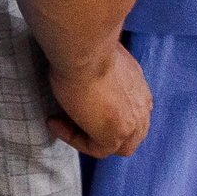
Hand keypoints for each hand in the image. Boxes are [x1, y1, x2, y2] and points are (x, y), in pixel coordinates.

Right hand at [47, 42, 151, 156]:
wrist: (84, 50)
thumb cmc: (87, 46)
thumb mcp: (103, 56)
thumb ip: (105, 68)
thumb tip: (89, 62)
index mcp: (140, 90)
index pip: (131, 113)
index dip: (105, 113)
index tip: (78, 101)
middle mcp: (142, 109)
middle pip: (131, 135)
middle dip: (104, 131)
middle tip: (74, 118)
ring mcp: (131, 125)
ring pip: (118, 147)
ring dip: (90, 138)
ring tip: (62, 122)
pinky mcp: (113, 136)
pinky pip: (96, 150)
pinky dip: (74, 139)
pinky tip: (55, 123)